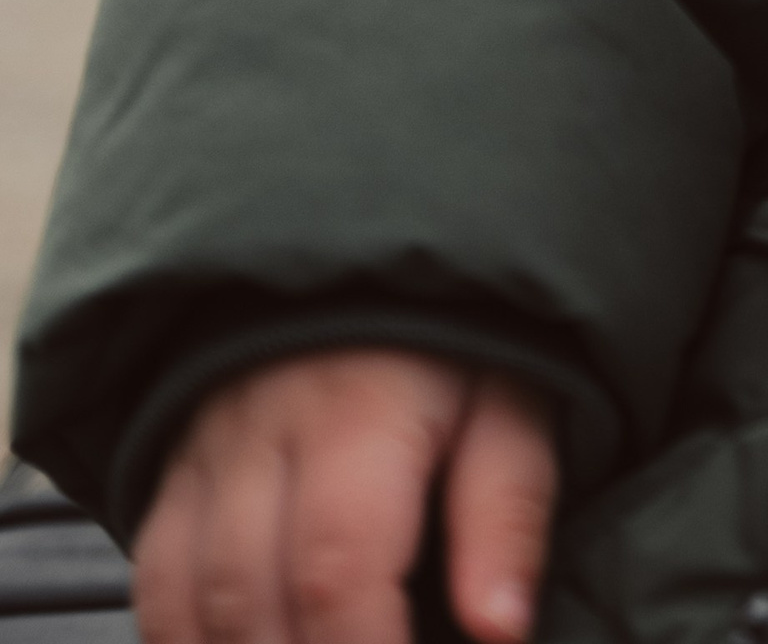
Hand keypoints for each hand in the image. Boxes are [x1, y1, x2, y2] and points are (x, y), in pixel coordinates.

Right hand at [132, 351, 557, 643]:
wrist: (374, 257)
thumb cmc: (460, 339)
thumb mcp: (516, 401)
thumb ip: (508, 511)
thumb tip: (501, 630)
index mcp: (360, 411)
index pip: (338, 570)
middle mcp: (263, 433)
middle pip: (251, 604)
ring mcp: (205, 453)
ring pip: (187, 604)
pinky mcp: (174, 472)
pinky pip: (154, 583)